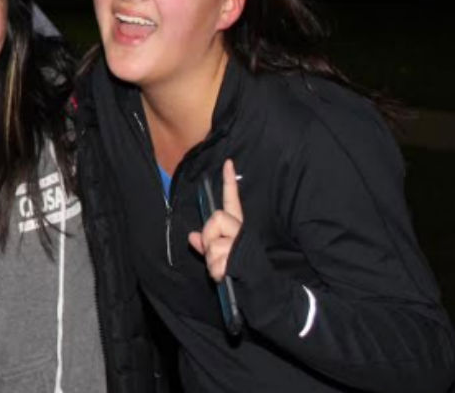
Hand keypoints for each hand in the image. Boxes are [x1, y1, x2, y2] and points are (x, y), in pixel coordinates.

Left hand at [188, 159, 242, 282]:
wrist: (262, 292)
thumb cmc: (240, 274)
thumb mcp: (219, 258)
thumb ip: (207, 245)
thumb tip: (192, 236)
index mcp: (237, 230)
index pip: (231, 203)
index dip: (229, 183)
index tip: (227, 163)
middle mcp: (242, 232)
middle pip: (216, 219)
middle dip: (210, 239)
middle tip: (217, 257)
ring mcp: (242, 245)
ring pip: (213, 244)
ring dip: (213, 262)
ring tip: (224, 270)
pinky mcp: (241, 258)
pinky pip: (217, 262)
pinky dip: (218, 273)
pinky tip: (227, 276)